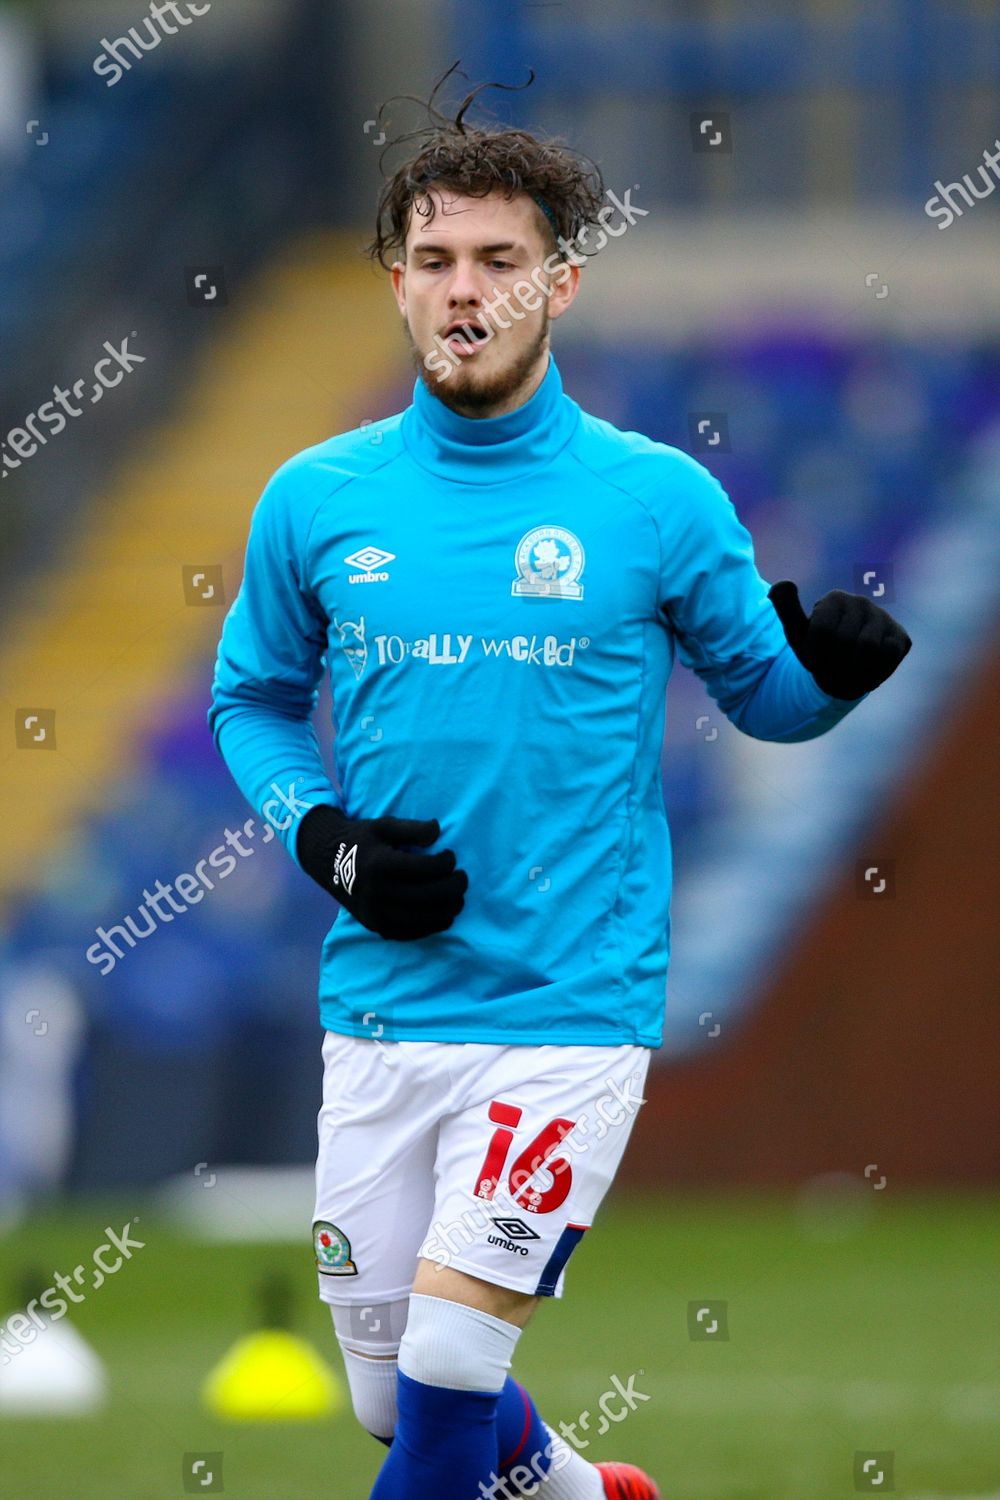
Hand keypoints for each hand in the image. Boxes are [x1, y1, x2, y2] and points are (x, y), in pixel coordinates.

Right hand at [296, 805, 467, 940]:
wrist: (327, 862)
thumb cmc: (362, 840)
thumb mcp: (384, 826)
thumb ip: (412, 828)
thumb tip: (438, 831)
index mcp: (379, 865)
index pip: (424, 869)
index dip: (445, 863)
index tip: (451, 856)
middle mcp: (376, 892)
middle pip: (427, 896)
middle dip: (453, 888)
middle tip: (462, 879)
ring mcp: (375, 913)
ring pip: (421, 918)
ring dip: (447, 910)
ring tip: (458, 898)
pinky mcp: (376, 926)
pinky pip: (410, 933)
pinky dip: (431, 926)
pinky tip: (444, 915)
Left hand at [768, 580, 910, 699]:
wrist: (843, 669)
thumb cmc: (818, 650)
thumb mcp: (797, 634)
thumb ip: (787, 610)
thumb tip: (782, 584)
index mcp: (834, 599)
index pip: (823, 632)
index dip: (817, 655)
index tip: (815, 659)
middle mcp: (861, 602)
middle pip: (845, 642)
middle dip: (834, 664)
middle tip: (832, 668)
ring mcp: (883, 618)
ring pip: (868, 649)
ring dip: (853, 670)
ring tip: (847, 671)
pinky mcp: (900, 637)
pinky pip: (888, 656)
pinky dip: (874, 671)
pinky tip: (866, 670)